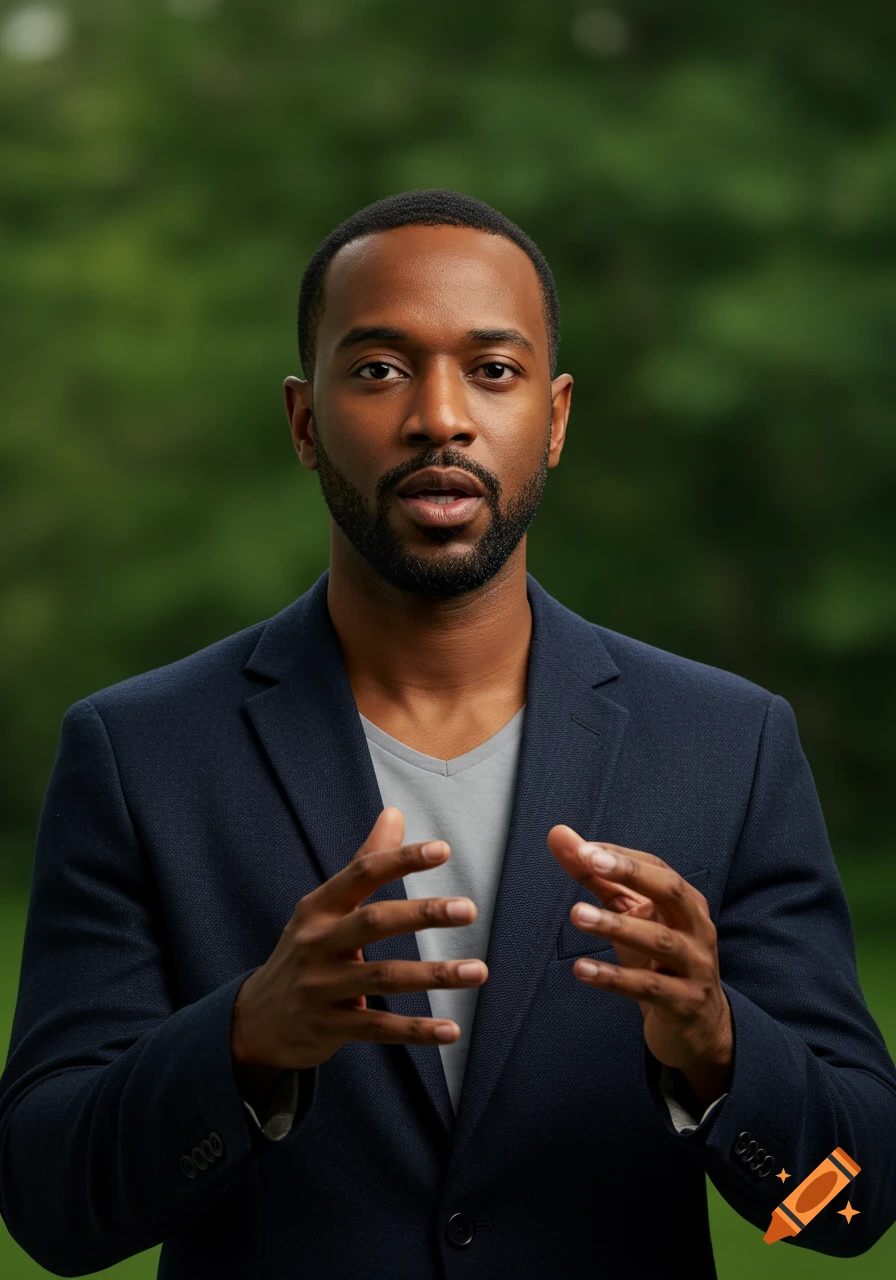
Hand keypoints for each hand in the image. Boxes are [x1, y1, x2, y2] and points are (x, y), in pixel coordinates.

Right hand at [230, 807, 486, 1104]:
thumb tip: (395, 813)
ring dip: (434, 975)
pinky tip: (451, 1032)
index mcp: (318, 908)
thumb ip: (364, 863)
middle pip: (374, 921)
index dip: (402, 860)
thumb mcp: (324, 907)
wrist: (258, 1020)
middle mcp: (316, 943)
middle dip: (423, 914)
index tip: (443, 850)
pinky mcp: (329, 1028)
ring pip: (384, 978)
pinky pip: (379, 1027)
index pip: (362, 873)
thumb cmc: (306, 951)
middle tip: (469, 909)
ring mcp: (321, 987)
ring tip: (478, 971)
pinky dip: (416, 1031)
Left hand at [547, 827, 732, 1110]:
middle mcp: (697, 928)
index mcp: (685, 902)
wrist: (697, 1026)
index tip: (583, 849)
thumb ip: (596, 878)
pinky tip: (581, 969)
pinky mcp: (683, 1003)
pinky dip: (613, 978)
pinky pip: (648, 988)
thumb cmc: (658, 960)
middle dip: (631, 873)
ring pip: (659, 941)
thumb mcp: (631, 917)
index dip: (621, 857)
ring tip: (576, 914)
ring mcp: (694, 966)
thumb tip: (560, 836)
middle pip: (670, 892)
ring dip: (616, 925)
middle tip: (590, 861)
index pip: (656, 868)